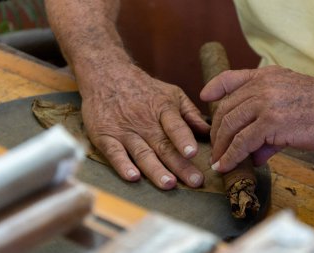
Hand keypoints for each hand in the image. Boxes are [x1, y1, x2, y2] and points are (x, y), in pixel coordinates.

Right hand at [79, 64, 209, 189]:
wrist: (106, 74)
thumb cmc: (143, 88)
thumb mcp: (171, 93)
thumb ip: (190, 113)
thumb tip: (209, 131)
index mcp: (163, 109)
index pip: (174, 125)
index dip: (184, 139)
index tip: (193, 153)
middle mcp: (144, 122)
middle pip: (163, 146)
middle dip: (180, 165)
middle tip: (194, 181)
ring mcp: (124, 130)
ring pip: (142, 153)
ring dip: (155, 169)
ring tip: (168, 183)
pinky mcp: (105, 136)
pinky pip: (114, 152)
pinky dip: (122, 165)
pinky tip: (132, 177)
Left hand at [200, 65, 313, 172]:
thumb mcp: (290, 105)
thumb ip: (267, 128)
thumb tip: (254, 154)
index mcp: (265, 77)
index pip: (231, 78)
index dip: (215, 87)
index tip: (204, 96)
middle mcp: (261, 87)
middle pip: (225, 109)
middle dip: (217, 131)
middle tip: (215, 147)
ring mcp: (264, 103)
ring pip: (230, 125)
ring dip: (221, 147)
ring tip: (218, 161)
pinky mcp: (270, 122)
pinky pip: (242, 142)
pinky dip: (231, 156)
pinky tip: (227, 165)